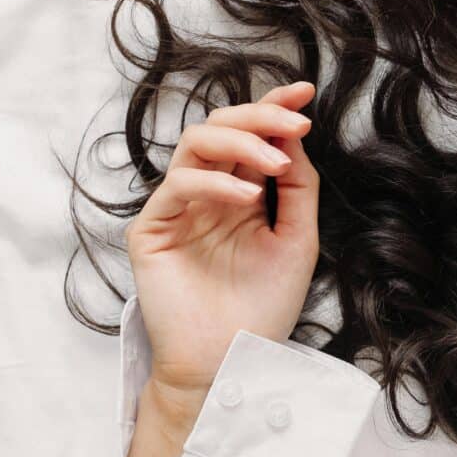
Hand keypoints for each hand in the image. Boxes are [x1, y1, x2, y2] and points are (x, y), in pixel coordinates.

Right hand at [124, 81, 318, 406]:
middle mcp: (207, 194)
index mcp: (239, 194)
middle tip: (294, 121)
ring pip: (196, 144)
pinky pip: (179, 187)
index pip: (251, 137)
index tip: (304, 92)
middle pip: (222, 128)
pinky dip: (215, 183)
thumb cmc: (261, 308)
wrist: (231, 363)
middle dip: (260, 116)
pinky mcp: (152, 230)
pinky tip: (247, 197)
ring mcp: (178, 209)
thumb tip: (294, 136)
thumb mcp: (296, 240)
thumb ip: (296, 189)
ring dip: (239, 141)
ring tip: (276, 160)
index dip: (273, 108)